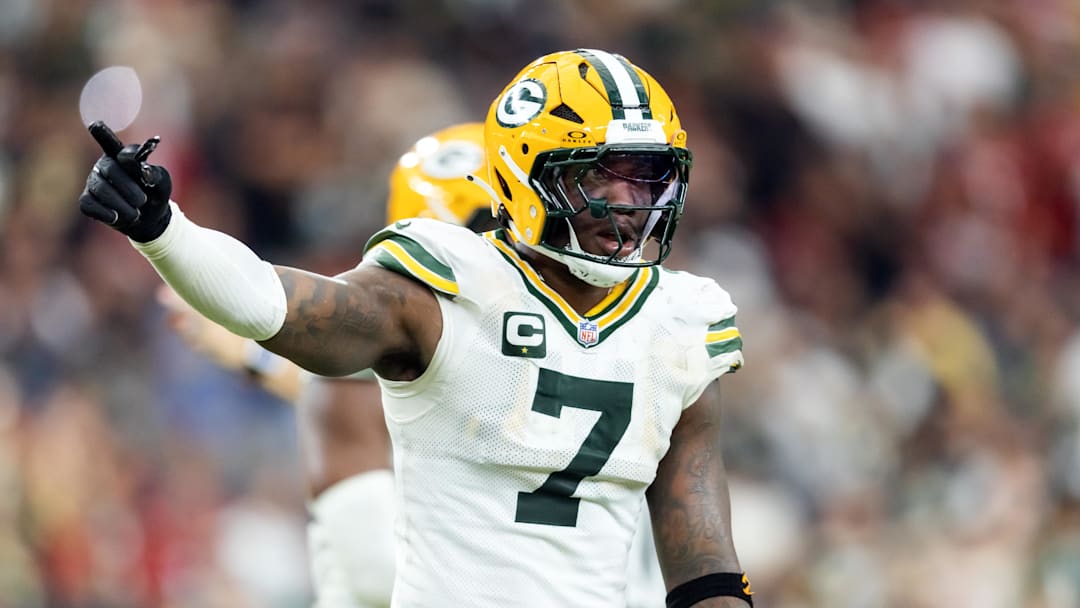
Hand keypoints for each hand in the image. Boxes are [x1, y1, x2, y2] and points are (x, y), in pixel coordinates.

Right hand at [79, 121, 172, 241]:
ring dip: (121, 205)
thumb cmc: (154, 194)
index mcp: (122, 155)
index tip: (131, 159)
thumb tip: (146, 170)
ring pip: (101, 189)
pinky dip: (105, 213)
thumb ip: (157, 175)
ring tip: (135, 214)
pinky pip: (88, 205)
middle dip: (128, 187)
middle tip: (142, 201)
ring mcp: (93, 181)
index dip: (127, 155)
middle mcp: (104, 164)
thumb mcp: (162, 184)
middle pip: (110, 169)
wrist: (148, 219)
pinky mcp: (87, 199)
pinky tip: (116, 218)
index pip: (118, 147)